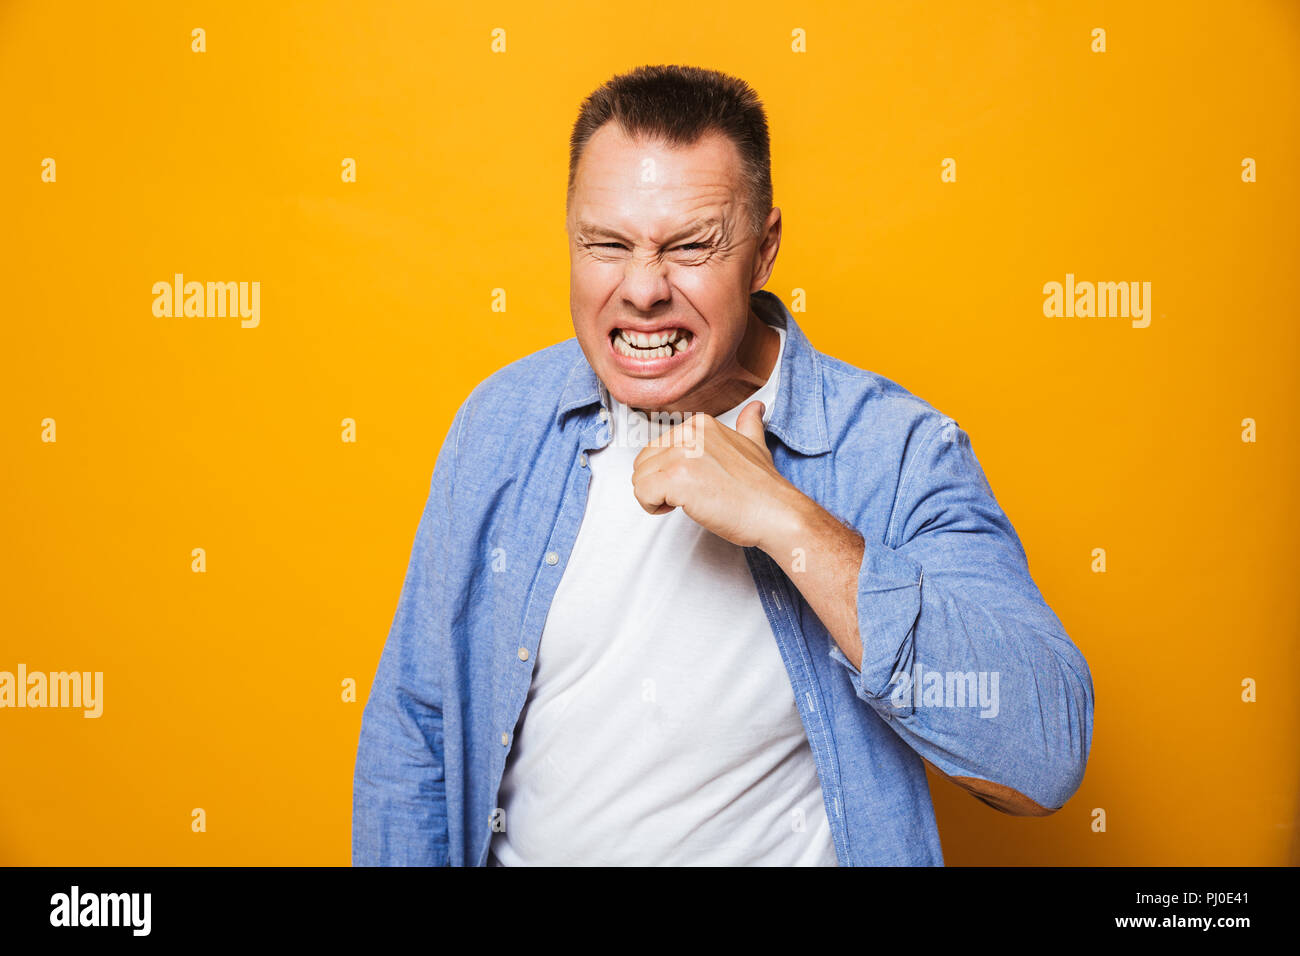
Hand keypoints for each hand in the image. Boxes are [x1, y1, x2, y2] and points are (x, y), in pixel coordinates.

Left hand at [630, 400, 805, 549]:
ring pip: (639, 479)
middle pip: (644, 463)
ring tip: (687, 503)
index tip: (695, 483)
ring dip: (656, 498)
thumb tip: (755, 407)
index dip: (670, 473)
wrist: (775, 513)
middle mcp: (689, 433)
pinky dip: (652, 507)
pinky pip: (641, 494)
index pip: (657, 449)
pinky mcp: (676, 478)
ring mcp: (682, 454)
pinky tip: (677, 509)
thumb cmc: (762, 489)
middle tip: (689, 497)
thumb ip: (748, 424)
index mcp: (700, 424)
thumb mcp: (755, 445)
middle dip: (658, 485)